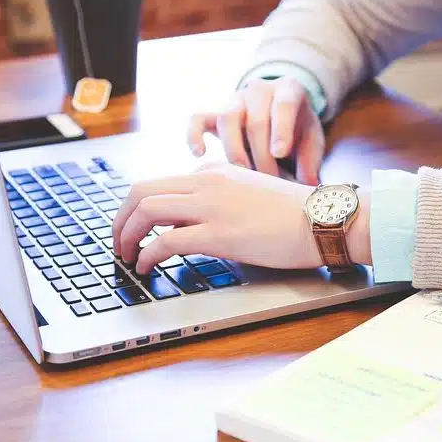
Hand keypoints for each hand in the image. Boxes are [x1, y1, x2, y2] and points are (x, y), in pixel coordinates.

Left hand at [111, 163, 370, 274]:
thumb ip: (222, 200)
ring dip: (126, 235)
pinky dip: (147, 255)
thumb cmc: (296, 214)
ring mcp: (211, 206)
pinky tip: (147, 268)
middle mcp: (207, 183)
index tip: (135, 229)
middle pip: (141, 191)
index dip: (139, 210)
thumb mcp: (251, 194)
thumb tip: (196, 222)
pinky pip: (166, 241)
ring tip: (126, 256)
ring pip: (146, 210)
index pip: (161, 184)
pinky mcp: (219, 233)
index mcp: (215, 173)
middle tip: (118, 242)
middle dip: (121, 219)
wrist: (324, 219)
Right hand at [187, 77, 324, 184]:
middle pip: (255, 120)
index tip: (280, 153)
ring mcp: (234, 100)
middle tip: (269, 181)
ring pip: (227, 118)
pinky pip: (197, 119)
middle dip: (262, 155)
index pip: (284, 105)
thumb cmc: (298, 130)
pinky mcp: (214, 113)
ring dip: (234, 151)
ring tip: (243, 176)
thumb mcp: (311, 140)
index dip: (281, 129)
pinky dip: (194, 135)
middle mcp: (259, 90)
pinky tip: (199, 154)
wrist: (279, 113)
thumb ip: (311, 160)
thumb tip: (307, 185)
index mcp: (288, 90)